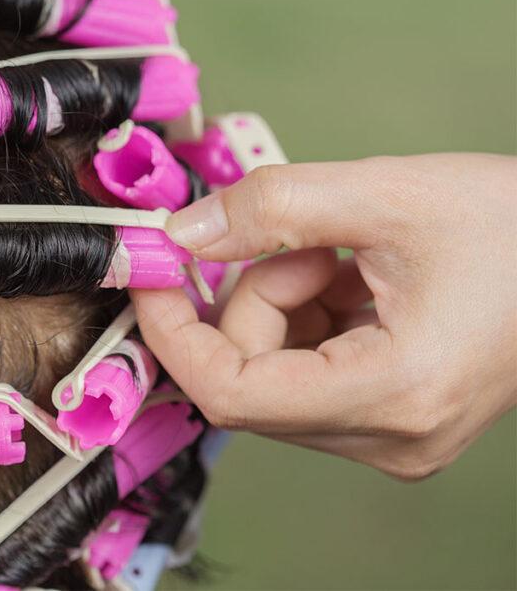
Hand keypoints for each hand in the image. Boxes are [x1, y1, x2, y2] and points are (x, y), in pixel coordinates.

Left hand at [133, 154, 516, 479]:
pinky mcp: (392, 419)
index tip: (151, 274)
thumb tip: (178, 235)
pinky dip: (307, 316)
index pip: (232, 393)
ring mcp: (393, 437)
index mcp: (393, 393)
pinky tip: (355, 277)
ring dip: (280, 301)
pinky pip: (306, 374)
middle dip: (249, 298)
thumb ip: (270, 209)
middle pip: (250, 379)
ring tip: (345, 254)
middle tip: (301, 239)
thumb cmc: (515, 224)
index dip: (174, 332)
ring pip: (273, 374)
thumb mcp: (384, 193)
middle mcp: (391, 438)